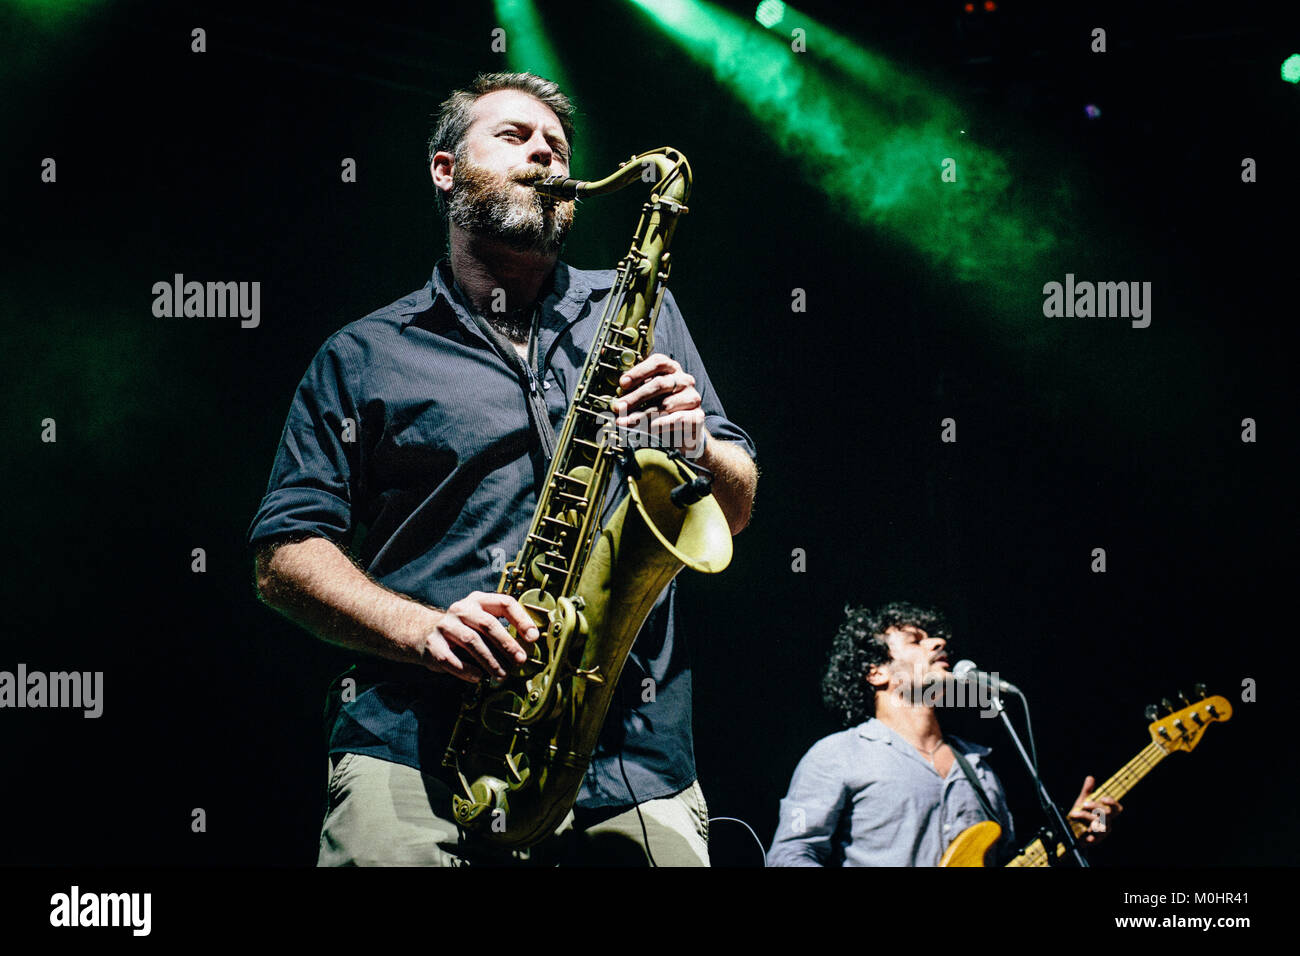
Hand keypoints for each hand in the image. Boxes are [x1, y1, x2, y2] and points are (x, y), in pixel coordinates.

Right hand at [417, 592, 539, 682]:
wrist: (423, 633)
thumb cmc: (463, 631)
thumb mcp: (481, 623)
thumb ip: (501, 631)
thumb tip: (527, 649)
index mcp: (479, 601)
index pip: (505, 603)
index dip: (521, 620)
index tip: (533, 638)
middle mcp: (462, 609)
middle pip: (488, 623)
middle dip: (507, 644)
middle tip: (520, 660)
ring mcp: (445, 625)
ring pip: (471, 641)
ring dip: (490, 660)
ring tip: (502, 674)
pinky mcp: (432, 643)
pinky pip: (450, 658)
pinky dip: (466, 670)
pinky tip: (478, 678)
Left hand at [613, 353, 704, 454]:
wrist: (685, 435)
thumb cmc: (662, 412)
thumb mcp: (648, 398)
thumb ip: (634, 391)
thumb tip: (614, 390)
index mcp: (672, 370)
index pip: (658, 362)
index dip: (639, 371)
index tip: (623, 384)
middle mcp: (684, 380)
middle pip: (659, 384)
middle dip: (635, 397)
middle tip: (618, 407)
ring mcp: (692, 398)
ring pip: (665, 404)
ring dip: (642, 415)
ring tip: (626, 423)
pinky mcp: (697, 416)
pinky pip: (677, 419)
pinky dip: (661, 425)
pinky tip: (649, 429)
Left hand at [1068, 775, 1122, 843]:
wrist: (1072, 831)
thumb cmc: (1080, 816)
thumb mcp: (1082, 802)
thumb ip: (1087, 792)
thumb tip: (1090, 777)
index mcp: (1106, 813)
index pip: (1116, 808)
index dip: (1112, 803)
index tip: (1103, 798)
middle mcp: (1107, 822)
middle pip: (1108, 814)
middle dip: (1096, 807)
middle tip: (1084, 804)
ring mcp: (1102, 833)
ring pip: (1100, 824)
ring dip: (1087, 817)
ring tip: (1074, 814)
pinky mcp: (1095, 841)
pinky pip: (1095, 839)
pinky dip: (1090, 836)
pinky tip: (1086, 834)